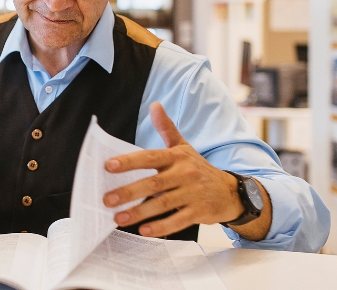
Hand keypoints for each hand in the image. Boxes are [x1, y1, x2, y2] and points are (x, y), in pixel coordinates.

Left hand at [102, 102, 268, 238]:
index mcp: (177, 157)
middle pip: (153, 183)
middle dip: (128, 191)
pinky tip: (143, 231)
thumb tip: (154, 105)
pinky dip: (160, 227)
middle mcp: (185, 174)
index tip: (108, 166)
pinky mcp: (199, 212)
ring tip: (118, 218)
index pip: (149, 157)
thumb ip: (166, 128)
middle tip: (107, 199)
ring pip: (162, 204)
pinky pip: (177, 220)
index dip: (128, 161)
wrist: (229, 191)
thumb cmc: (198, 168)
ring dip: (139, 213)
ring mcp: (193, 194)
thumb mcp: (183, 147)